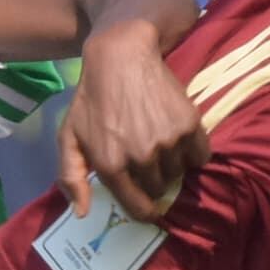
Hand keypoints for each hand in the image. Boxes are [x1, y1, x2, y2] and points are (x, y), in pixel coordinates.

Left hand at [56, 19, 205, 222]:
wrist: (121, 56)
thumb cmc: (92, 98)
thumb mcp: (68, 136)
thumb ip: (71, 177)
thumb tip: (83, 213)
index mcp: (111, 164)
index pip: (138, 207)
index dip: (144, 209)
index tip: (148, 204)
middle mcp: (141, 157)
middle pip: (159, 188)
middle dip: (154, 179)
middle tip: (147, 158)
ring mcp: (168, 141)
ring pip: (179, 172)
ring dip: (173, 163)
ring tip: (160, 142)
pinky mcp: (189, 125)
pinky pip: (200, 156)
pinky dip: (193, 151)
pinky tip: (179, 137)